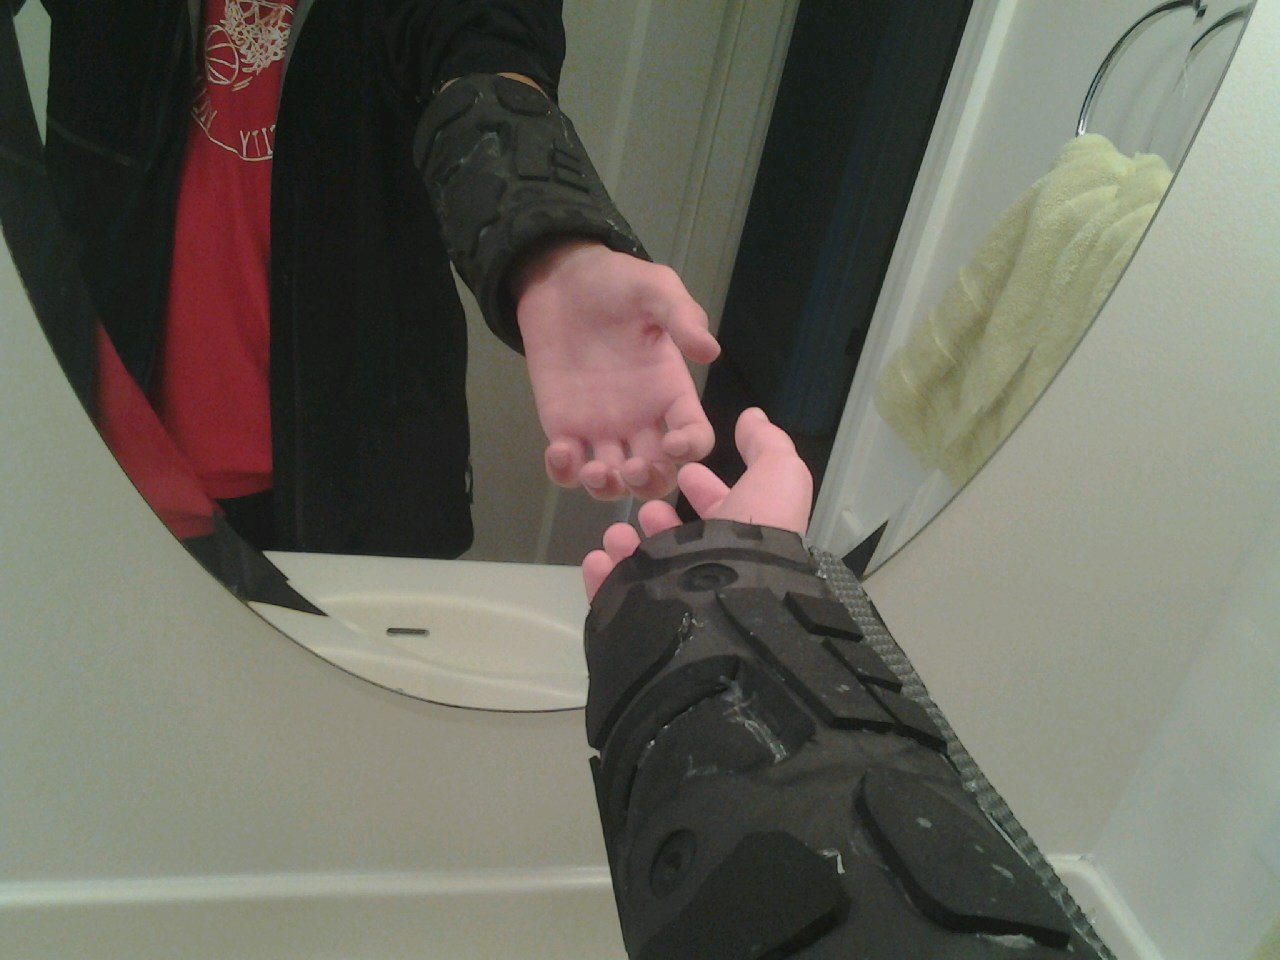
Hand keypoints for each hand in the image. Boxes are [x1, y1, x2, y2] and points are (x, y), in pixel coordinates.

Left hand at [515, 240, 719, 499]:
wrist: (558, 280)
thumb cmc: (614, 282)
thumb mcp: (655, 288)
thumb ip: (682, 317)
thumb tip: (710, 352)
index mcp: (672, 392)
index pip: (696, 436)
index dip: (692, 450)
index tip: (673, 444)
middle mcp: (642, 419)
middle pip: (658, 474)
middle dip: (650, 482)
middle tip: (633, 468)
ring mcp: (602, 429)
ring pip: (615, 482)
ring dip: (609, 488)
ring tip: (596, 468)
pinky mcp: (563, 428)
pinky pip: (568, 469)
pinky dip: (565, 473)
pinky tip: (561, 450)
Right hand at [582, 408, 812, 600]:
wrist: (733, 595)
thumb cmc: (756, 531)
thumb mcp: (777, 475)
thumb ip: (767, 445)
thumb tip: (753, 417)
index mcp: (743, 536)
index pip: (722, 508)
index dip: (704, 488)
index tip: (684, 474)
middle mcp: (714, 567)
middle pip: (679, 539)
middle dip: (659, 516)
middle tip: (646, 506)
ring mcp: (678, 595)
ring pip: (645, 566)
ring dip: (627, 546)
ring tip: (617, 534)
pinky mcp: (646, 618)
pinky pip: (618, 596)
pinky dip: (604, 577)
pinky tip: (599, 560)